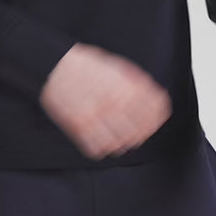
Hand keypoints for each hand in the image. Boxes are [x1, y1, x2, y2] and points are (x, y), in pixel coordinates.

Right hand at [39, 43, 171, 158]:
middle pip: (139, 132)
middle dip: (140, 134)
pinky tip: (100, 139)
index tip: (154, 121)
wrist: (56, 66)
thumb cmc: (87, 66)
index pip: (154, 111)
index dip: (157, 118)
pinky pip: (97, 149)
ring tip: (118, 137)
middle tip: (136, 133)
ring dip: (121, 143)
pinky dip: (101, 148)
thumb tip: (159, 97)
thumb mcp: (118, 67)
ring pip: (120, 144)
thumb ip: (139, 83)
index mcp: (126, 87)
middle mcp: (114, 103)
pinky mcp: (79, 127)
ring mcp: (96, 116)